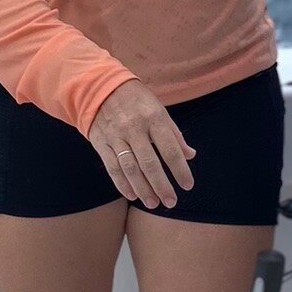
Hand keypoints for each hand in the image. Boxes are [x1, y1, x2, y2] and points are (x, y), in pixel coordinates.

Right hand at [88, 80, 195, 208]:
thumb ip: (174, 134)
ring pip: (130, 169)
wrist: (100, 87)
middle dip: (161, 186)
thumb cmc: (137, 101)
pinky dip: (122, 184)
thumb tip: (190, 155)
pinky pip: (112, 168)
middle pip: (149, 163)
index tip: (188, 186)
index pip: (170, 149)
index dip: (180, 170)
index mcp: (154, 118)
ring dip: (143, 189)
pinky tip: (133, 195)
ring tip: (154, 203)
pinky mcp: (101, 143)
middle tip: (171, 202)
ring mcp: (116, 136)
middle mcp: (134, 128)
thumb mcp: (159, 110)